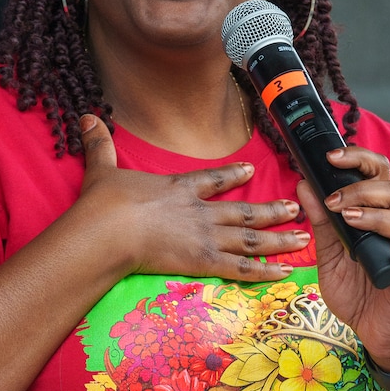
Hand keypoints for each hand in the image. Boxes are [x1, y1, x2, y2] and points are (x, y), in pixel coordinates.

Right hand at [78, 115, 308, 281]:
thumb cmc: (104, 204)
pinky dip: (265, 271)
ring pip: (251, 238)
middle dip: (272, 210)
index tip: (251, 168)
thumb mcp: (102, 169)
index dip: (234, 174)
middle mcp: (199, 211)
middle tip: (296, 208)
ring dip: (279, 238)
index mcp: (179, 188)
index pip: (213, 179)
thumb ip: (100, 145)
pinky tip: (284, 272)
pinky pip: (241, 268)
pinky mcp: (203, 261)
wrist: (108, 230)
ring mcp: (204, 236)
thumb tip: (87, 118)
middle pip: (244, 210)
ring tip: (302, 238)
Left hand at [298, 146, 389, 370]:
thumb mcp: (328, 254)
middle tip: (334, 202)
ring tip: (349, 220)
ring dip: (377, 216)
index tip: (331, 158)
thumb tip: (303, 185)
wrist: (372, 331)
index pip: (376, 174)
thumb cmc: (354, 290)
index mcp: (374, 216)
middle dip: (361, 188)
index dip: (358, 159)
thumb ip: (319, 222)